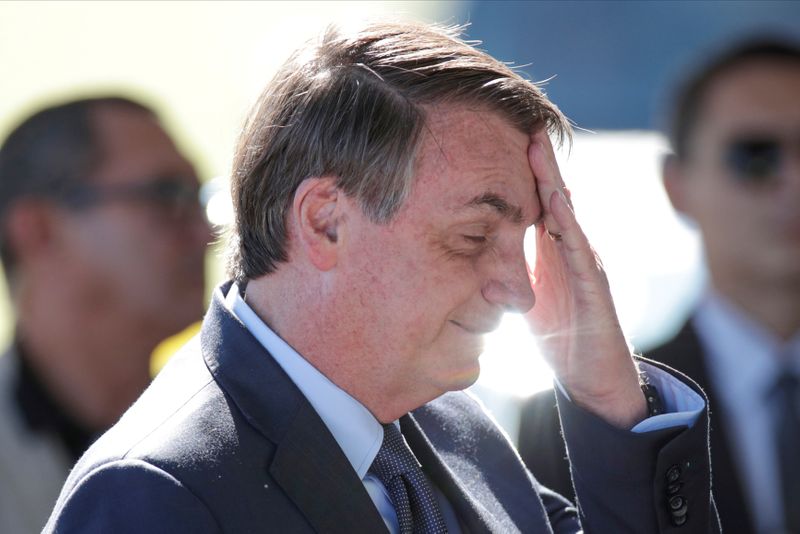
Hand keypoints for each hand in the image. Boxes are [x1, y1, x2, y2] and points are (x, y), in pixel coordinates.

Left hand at [525, 131, 646, 428]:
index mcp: (552, 252)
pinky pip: (579, 250)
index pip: (538, 204)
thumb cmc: (561, 336)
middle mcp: (571, 251)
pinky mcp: (595, 287)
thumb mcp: (526, 297)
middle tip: (524, 125)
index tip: (504, 141)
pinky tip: (555, 202)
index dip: (524, 173)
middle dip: (539, 162)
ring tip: (537, 148)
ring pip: (567, 214)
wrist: (594, 379)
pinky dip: (567, 224)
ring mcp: (586, 265)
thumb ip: (508, 272)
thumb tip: (475, 256)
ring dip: (552, 180)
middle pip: (554, 198)